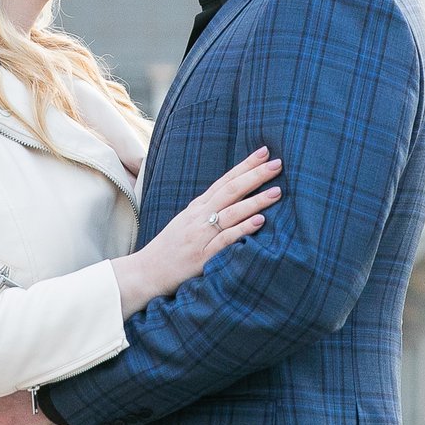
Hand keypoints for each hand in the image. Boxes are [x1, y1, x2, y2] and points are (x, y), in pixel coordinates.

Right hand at [110, 147, 280, 314]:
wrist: (146, 271)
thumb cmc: (170, 248)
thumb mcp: (187, 222)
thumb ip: (207, 209)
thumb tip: (233, 197)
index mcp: (197, 207)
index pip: (225, 181)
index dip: (245, 166)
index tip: (264, 152)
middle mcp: (199, 217)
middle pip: (230, 191)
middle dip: (255, 176)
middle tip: (277, 164)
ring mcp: (201, 235)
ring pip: (231, 213)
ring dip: (255, 201)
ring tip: (277, 191)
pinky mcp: (202, 256)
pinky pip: (225, 240)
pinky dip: (243, 230)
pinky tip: (260, 222)